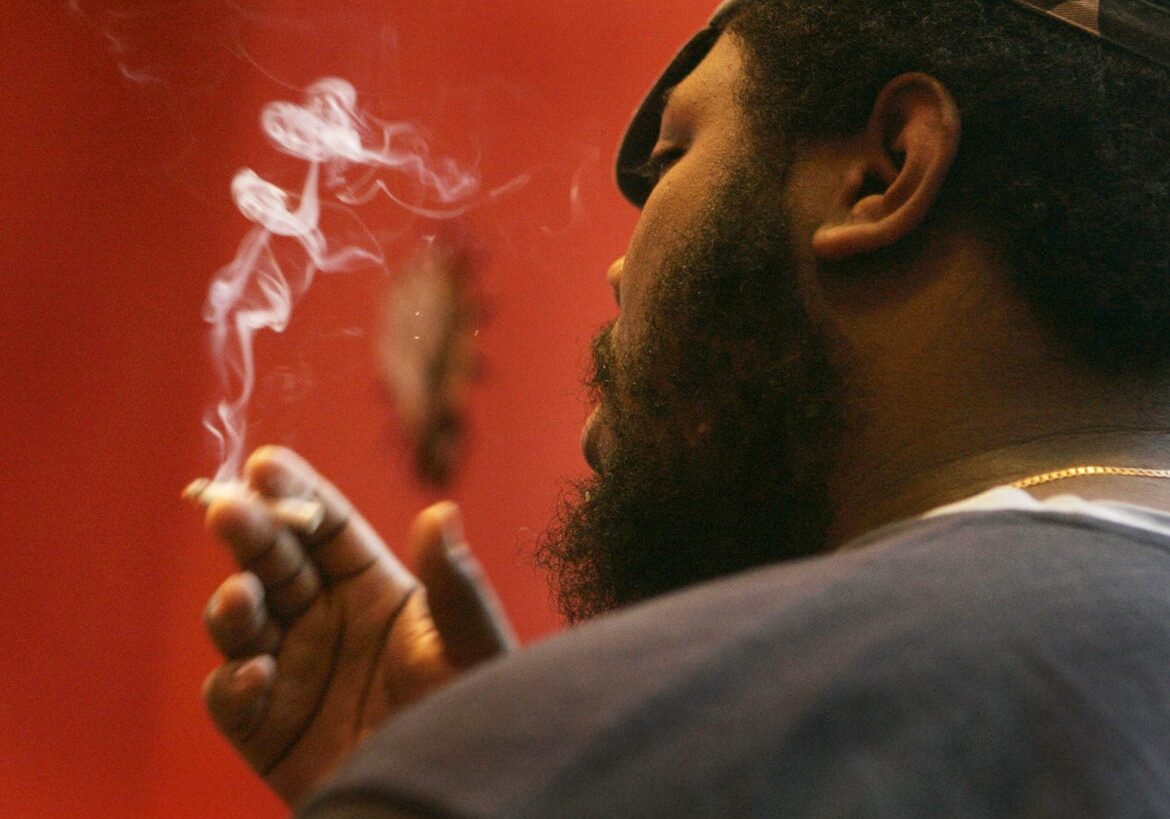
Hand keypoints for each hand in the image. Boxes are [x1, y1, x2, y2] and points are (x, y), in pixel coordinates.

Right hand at [200, 446, 514, 805]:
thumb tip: (441, 511)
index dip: (296, 492)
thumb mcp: (472, 649)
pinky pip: (232, 697)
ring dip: (232, 603)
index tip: (265, 463)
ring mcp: (291, 669)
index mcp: (373, 587)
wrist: (448, 798)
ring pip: (241, 620)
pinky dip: (233, 684)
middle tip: (226, 507)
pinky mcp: (266, 727)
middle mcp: (325, 618)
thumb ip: (456, 589)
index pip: (326, 526)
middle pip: (275, 561)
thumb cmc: (474, 715)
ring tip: (243, 598)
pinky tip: (259, 676)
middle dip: (248, 530)